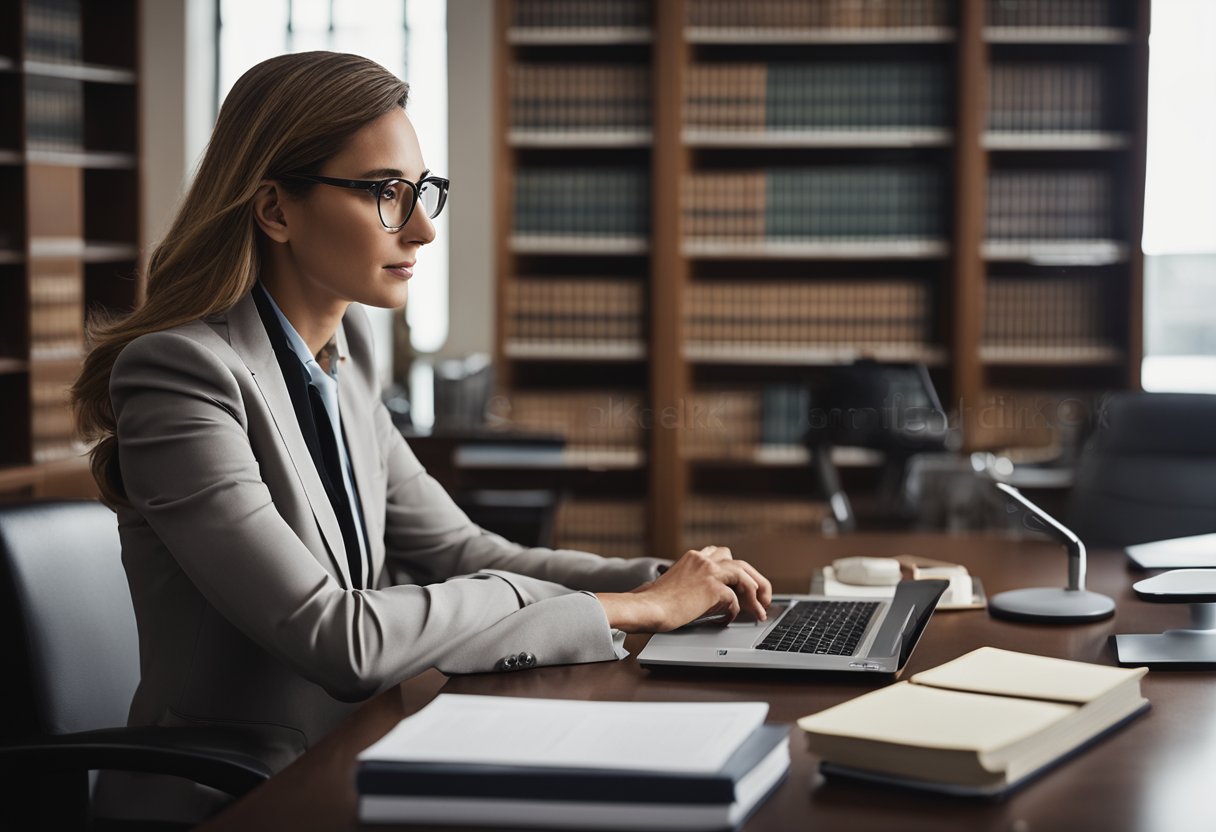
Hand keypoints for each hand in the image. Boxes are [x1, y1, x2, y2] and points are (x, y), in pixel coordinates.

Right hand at [596, 546, 772, 632]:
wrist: (648, 607)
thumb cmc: (654, 602)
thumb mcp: (675, 583)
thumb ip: (693, 582)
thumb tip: (713, 597)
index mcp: (694, 557)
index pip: (723, 555)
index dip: (737, 569)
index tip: (744, 582)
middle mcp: (703, 559)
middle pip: (741, 563)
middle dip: (756, 580)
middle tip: (763, 596)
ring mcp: (709, 571)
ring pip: (744, 577)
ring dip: (755, 595)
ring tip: (760, 611)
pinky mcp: (712, 588)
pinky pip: (734, 600)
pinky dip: (735, 612)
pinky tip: (727, 620)